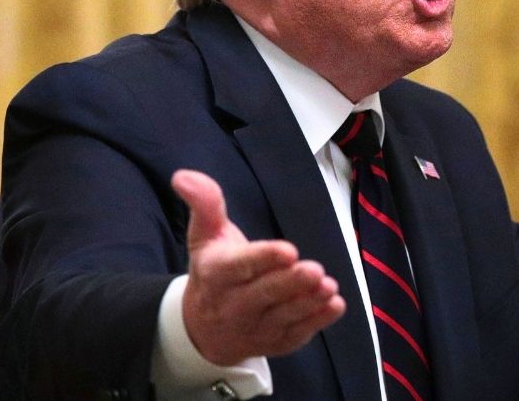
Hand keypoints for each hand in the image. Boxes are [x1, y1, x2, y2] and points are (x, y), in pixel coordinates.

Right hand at [171, 169, 345, 365]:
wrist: (203, 327)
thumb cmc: (213, 270)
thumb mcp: (205, 235)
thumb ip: (205, 204)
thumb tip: (184, 176)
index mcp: (216, 274)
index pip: (239, 267)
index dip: (263, 259)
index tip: (288, 250)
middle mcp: (233, 305)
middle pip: (264, 294)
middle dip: (290, 283)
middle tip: (313, 270)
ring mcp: (254, 327)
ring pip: (283, 316)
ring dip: (307, 303)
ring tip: (328, 287)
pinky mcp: (274, 342)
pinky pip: (296, 335)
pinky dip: (317, 322)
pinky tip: (334, 306)